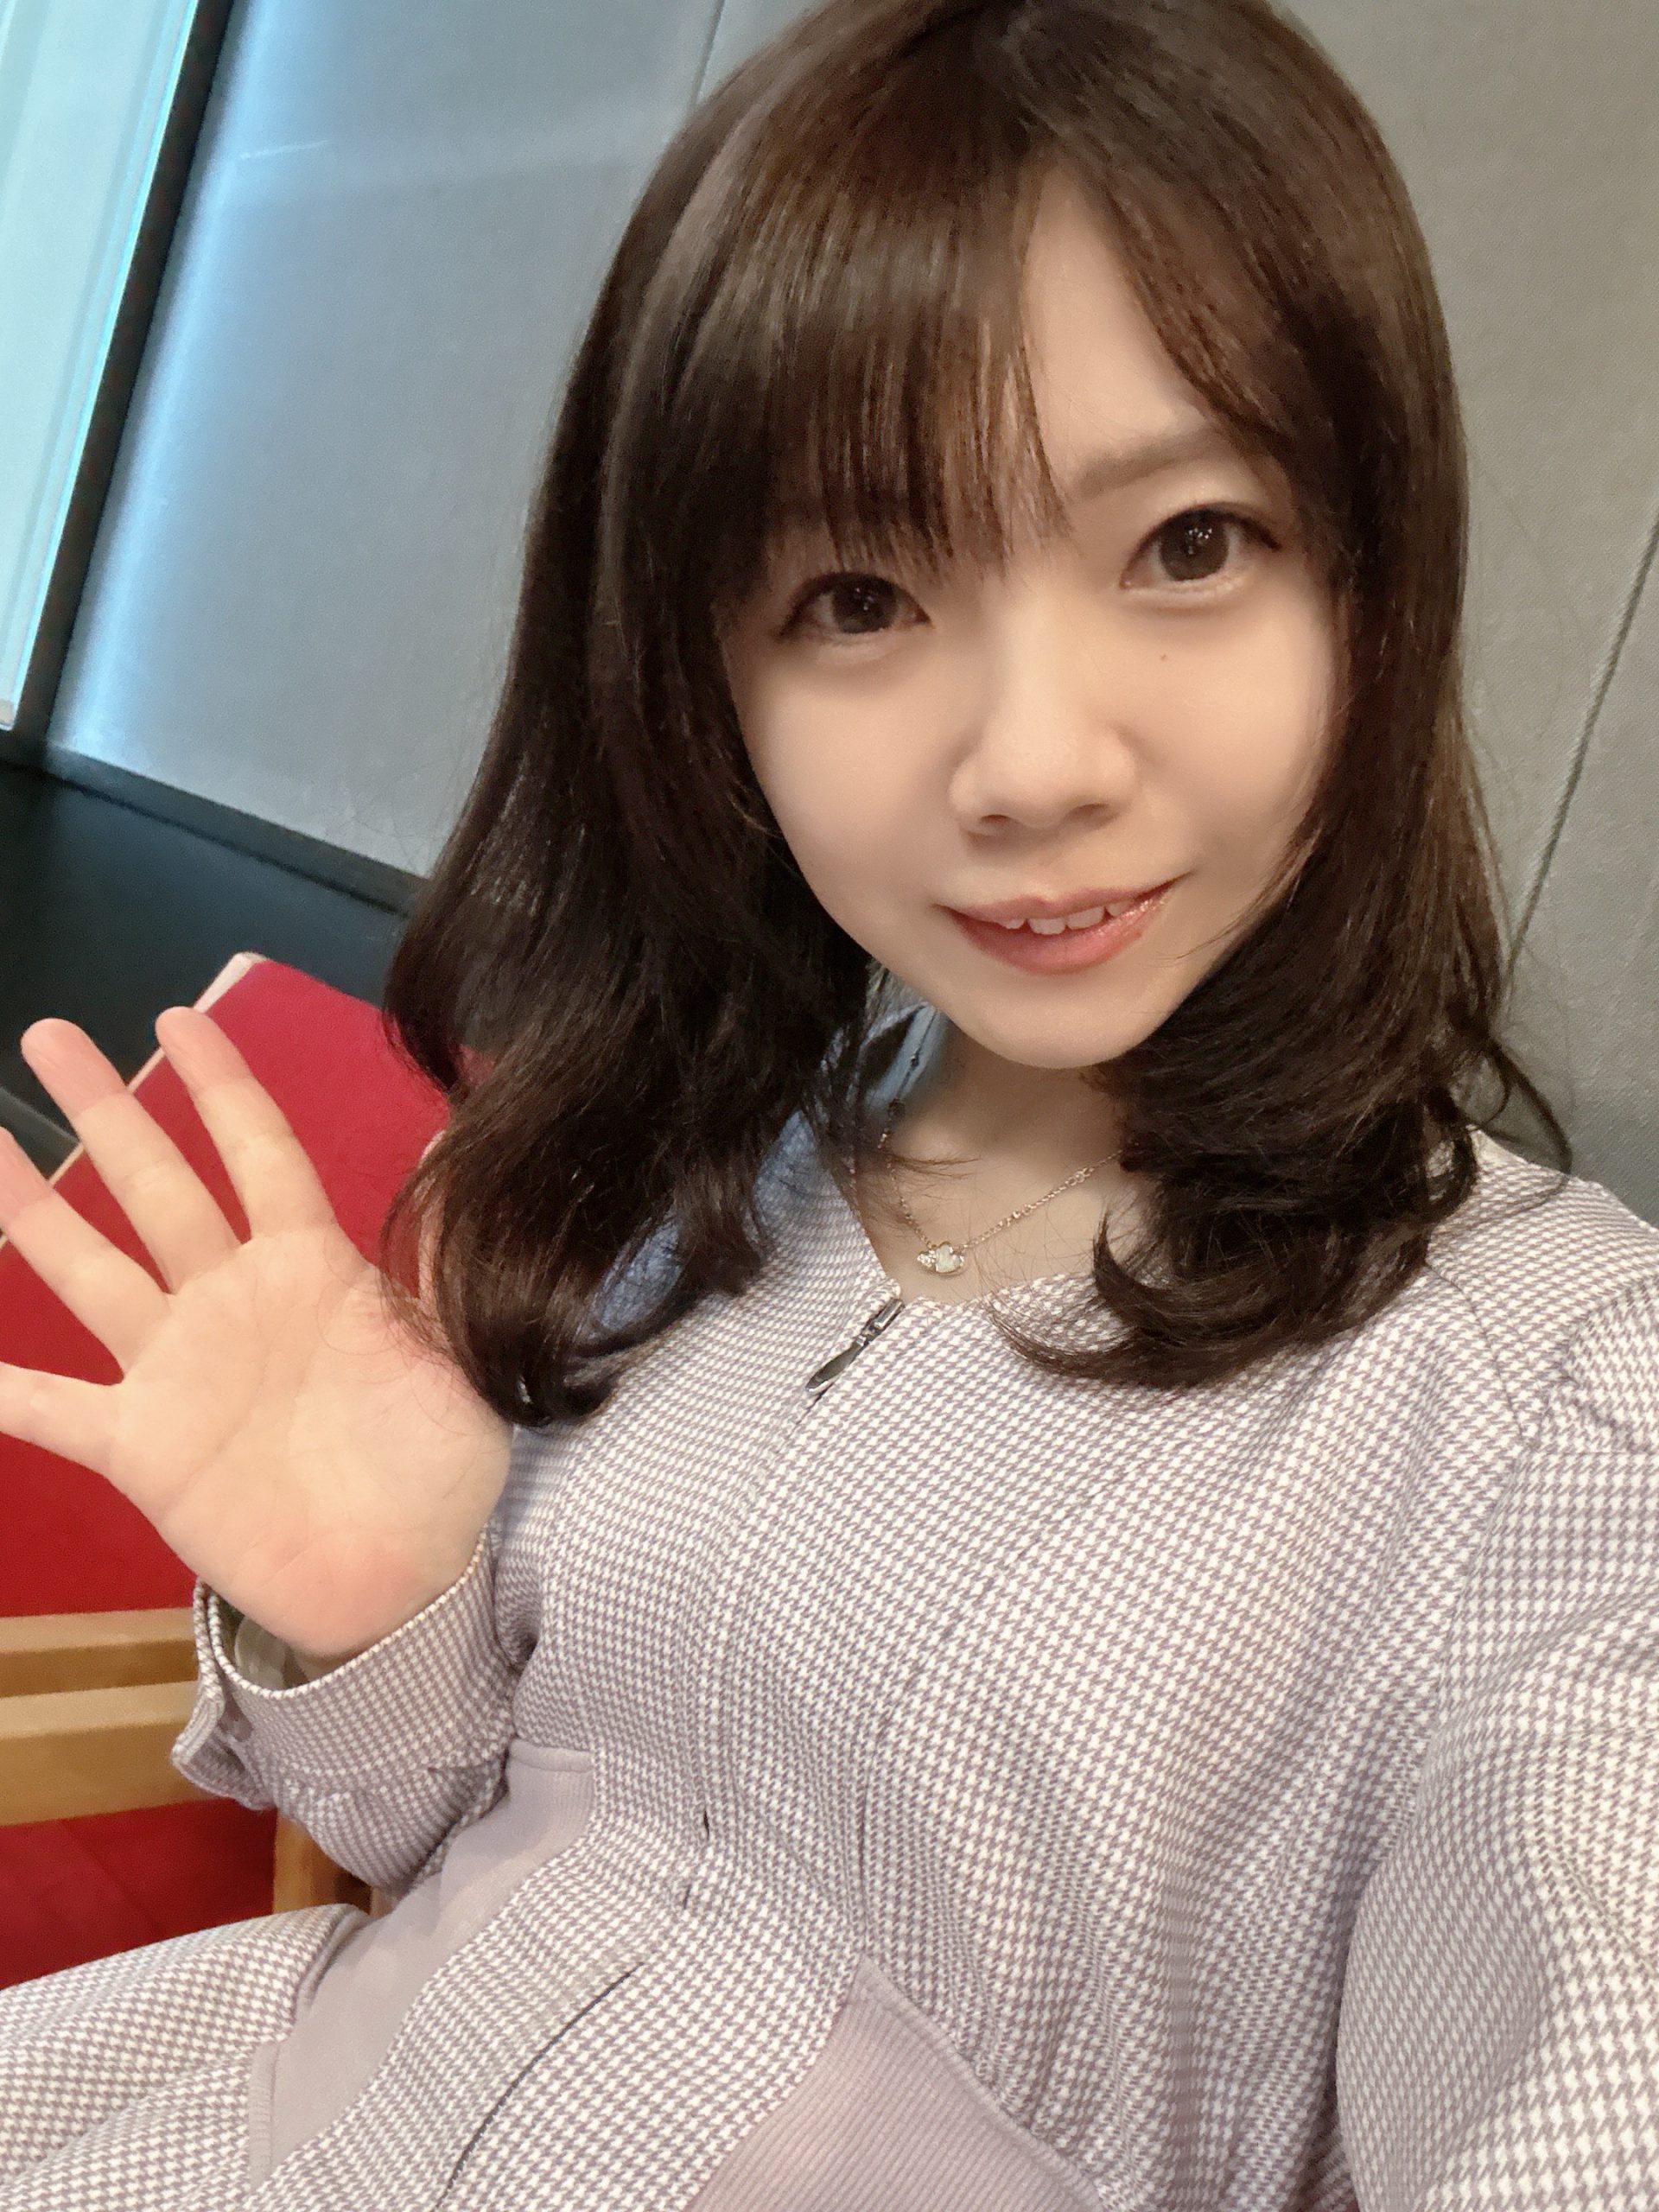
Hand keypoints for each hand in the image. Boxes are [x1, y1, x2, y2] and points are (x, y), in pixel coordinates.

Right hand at [0, 1009, 511, 1661]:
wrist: (409, 1576)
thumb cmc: (439, 1457)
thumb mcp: (460, 1347)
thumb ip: (442, 1256)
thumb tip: (452, 1150)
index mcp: (310, 1266)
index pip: (259, 1152)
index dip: (221, 1085)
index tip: (179, 1017)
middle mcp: (231, 1301)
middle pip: (156, 1186)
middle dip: (106, 1109)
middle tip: (49, 1033)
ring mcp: (179, 1369)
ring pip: (89, 1271)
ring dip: (29, 1209)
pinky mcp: (145, 1447)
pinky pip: (56, 1411)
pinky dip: (5, 1390)